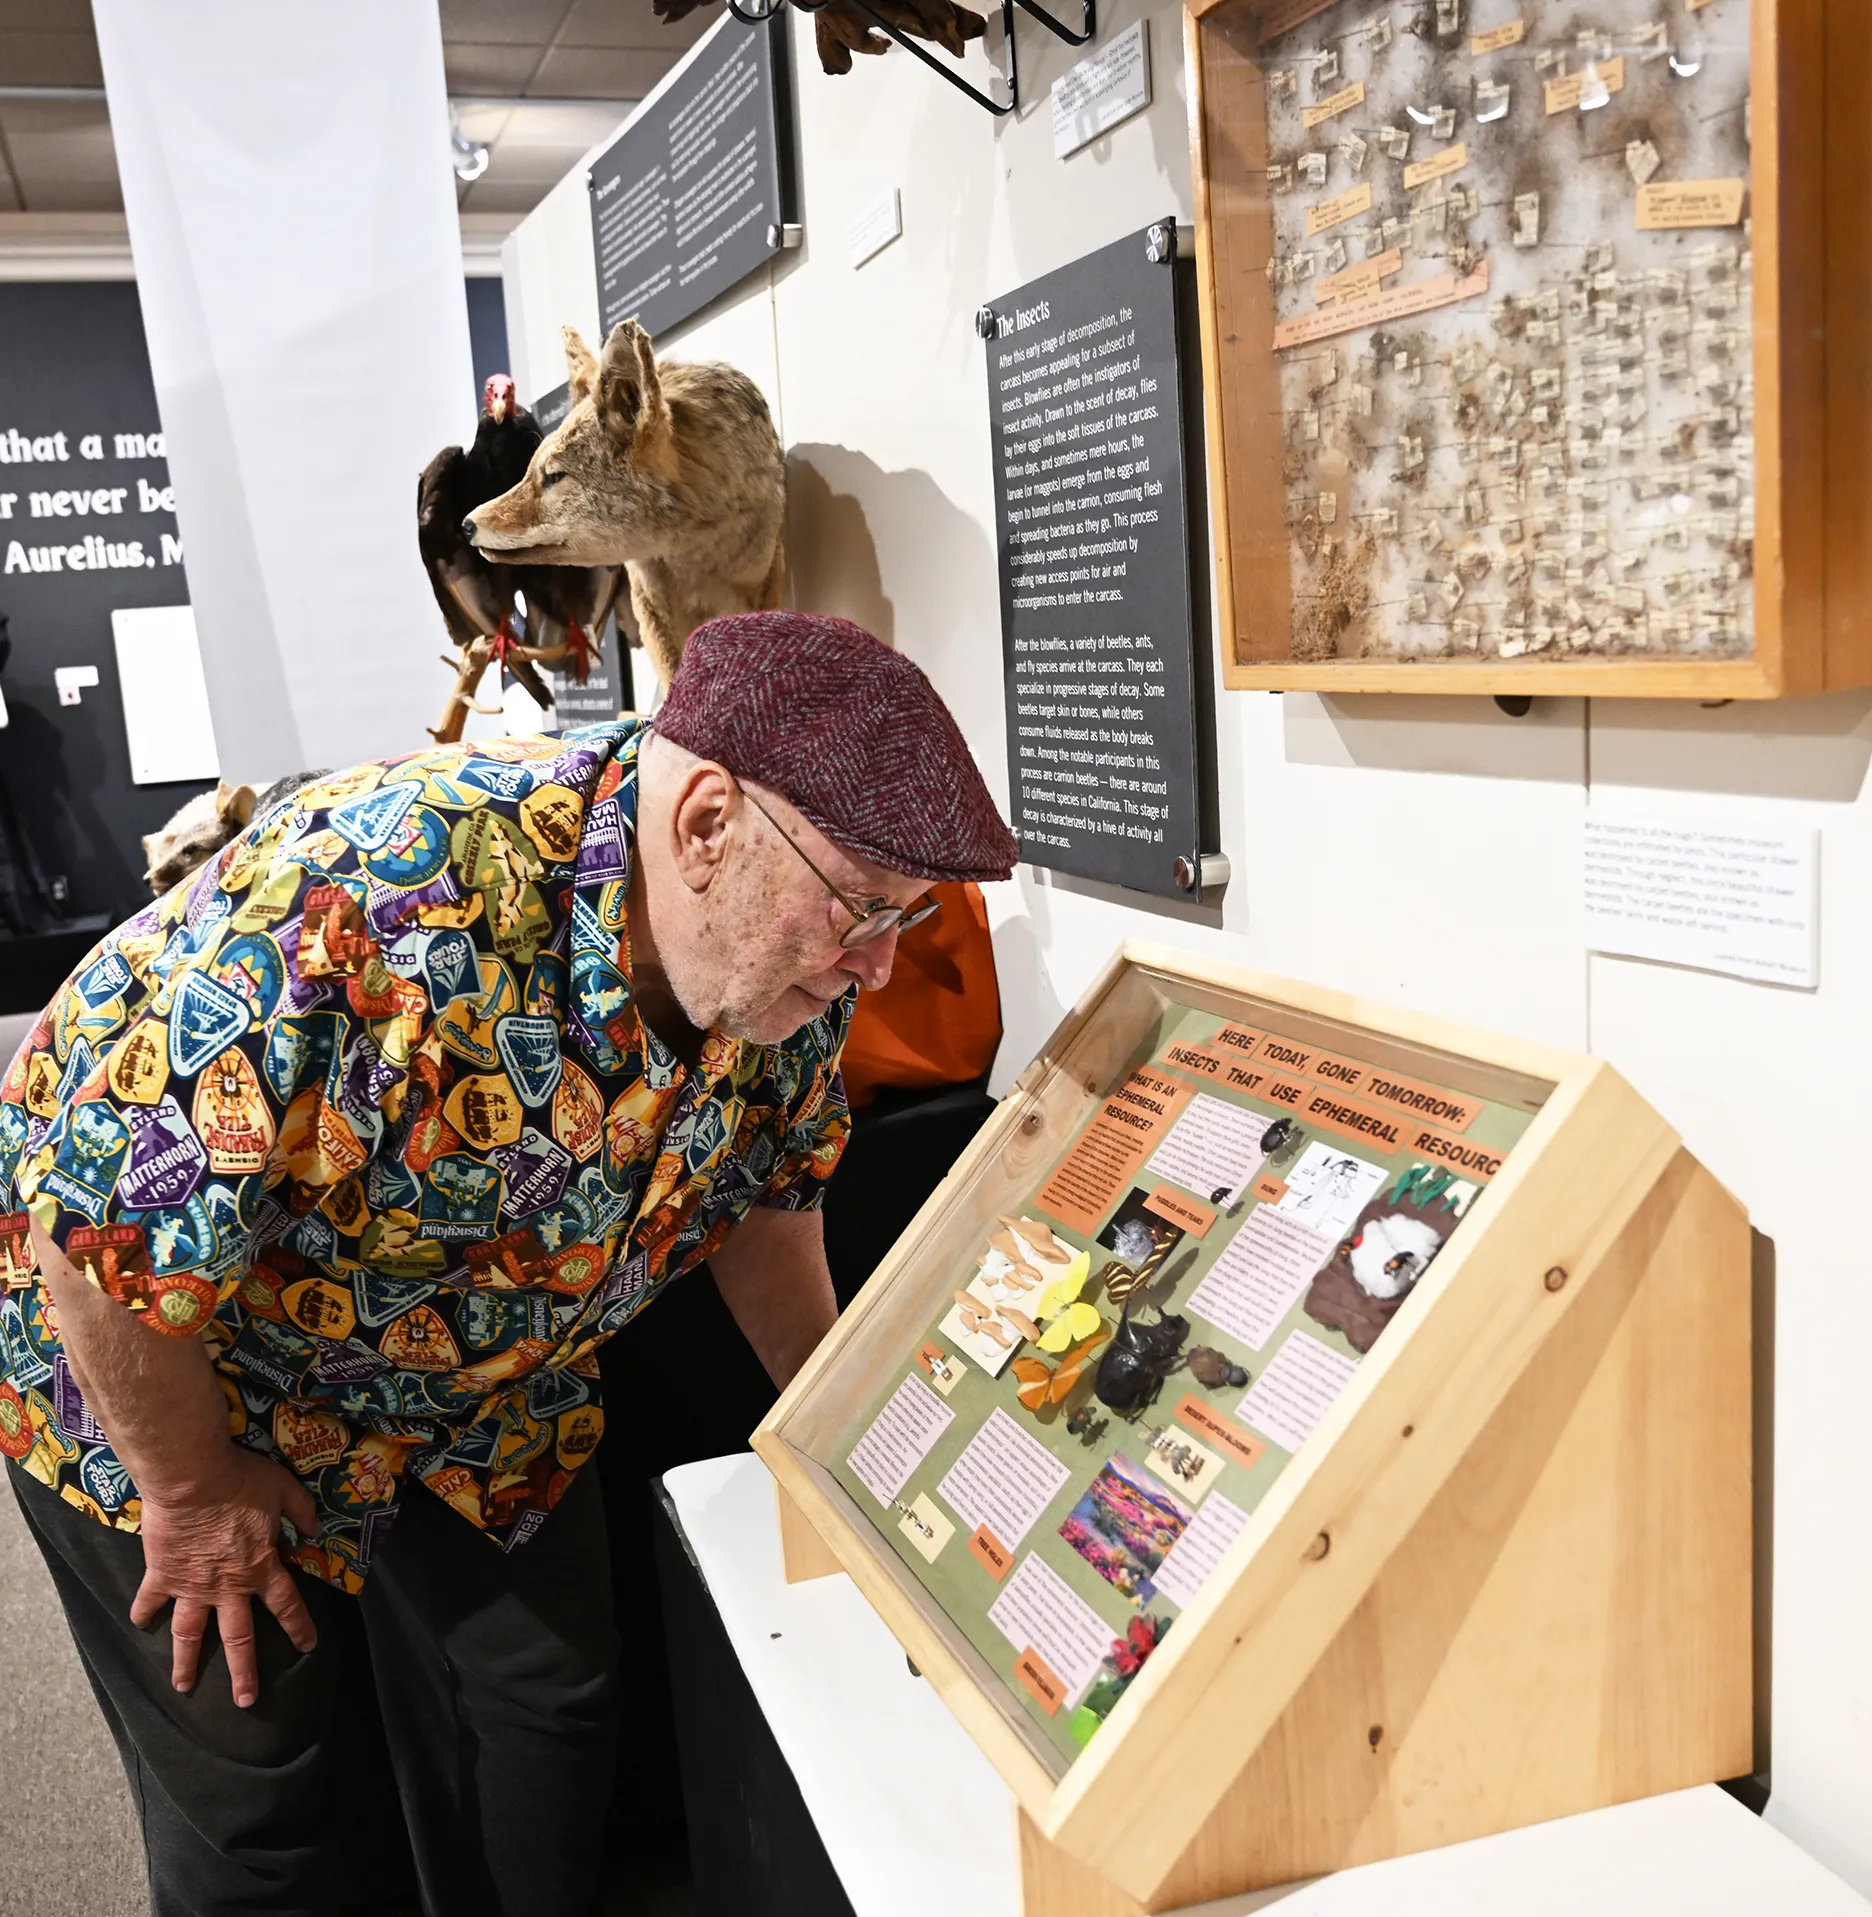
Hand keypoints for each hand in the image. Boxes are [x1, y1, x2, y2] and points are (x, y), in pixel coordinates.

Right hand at [130, 1445, 320, 1707]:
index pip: (286, 1605)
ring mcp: (191, 1586)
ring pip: (190, 1633)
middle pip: (238, 1637)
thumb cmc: (241, 1482)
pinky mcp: (161, 1576)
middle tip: (245, 1701)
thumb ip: (302, 1512)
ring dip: (186, 1662)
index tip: (307, 1646)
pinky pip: (150, 1601)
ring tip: (184, 1686)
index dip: (299, 1626)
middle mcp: (228, 1587)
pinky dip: (143, 1613)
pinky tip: (139, 1625)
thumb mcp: (285, 1490)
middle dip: (244, 1673)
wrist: (192, 1479)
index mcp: (261, 1568)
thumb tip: (315, 1530)